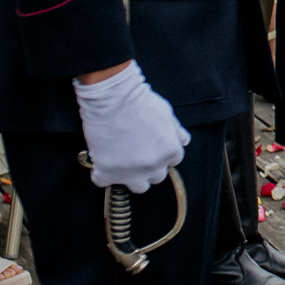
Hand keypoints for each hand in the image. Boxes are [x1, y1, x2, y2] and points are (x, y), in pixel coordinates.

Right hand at [72, 62, 190, 192]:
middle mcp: (153, 166)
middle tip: (137, 152)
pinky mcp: (107, 172)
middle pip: (157, 176)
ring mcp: (130, 172)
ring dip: (132, 176)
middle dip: (149, 166)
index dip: (161, 153)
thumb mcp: (166, 112)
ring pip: (138, 187)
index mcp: (170, 151)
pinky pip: (103, 182)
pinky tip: (101, 161)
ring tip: (123, 162)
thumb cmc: (140, 101)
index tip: (151, 147)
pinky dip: (101, 173)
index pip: (172, 161)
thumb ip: (176, 131)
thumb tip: (183, 141)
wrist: (113, 97)